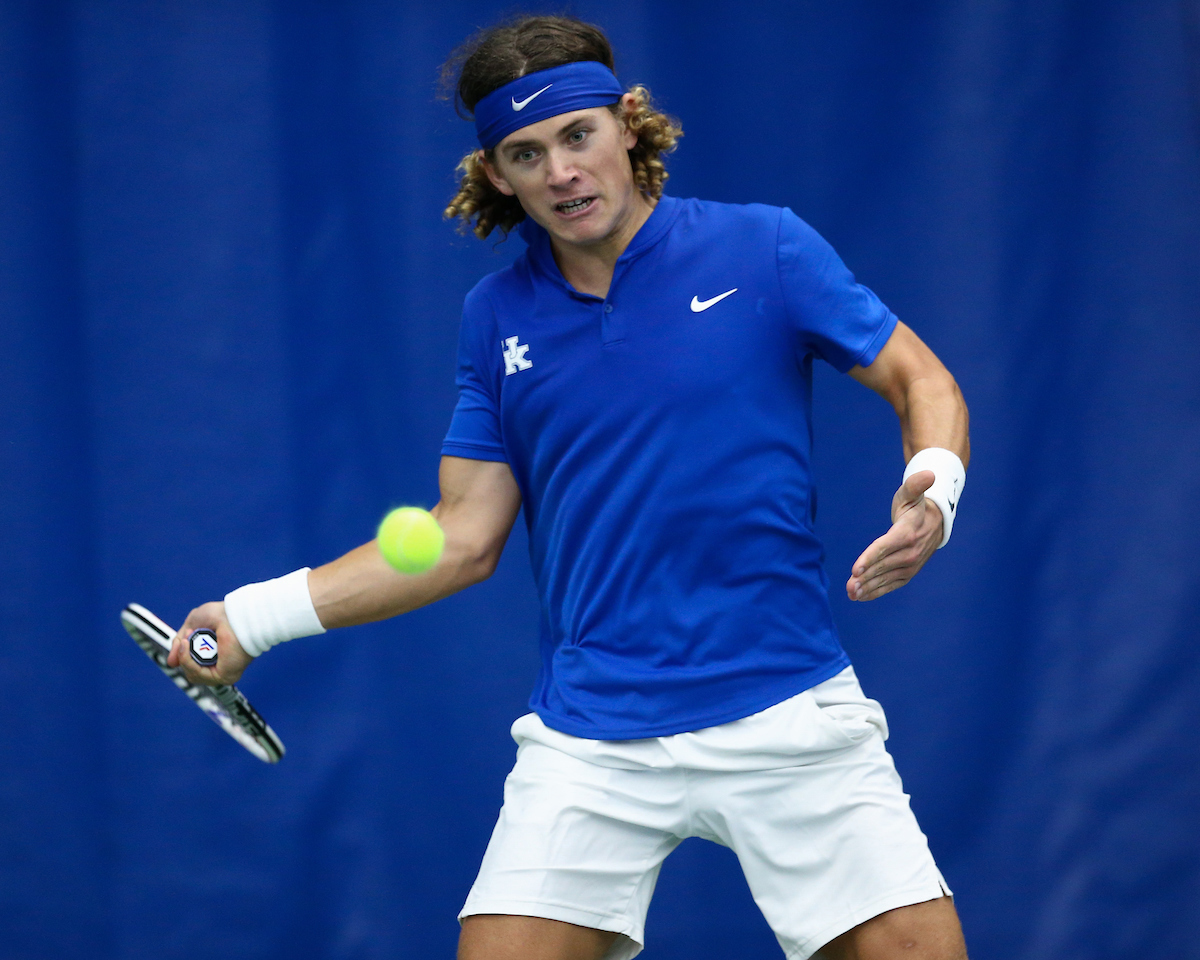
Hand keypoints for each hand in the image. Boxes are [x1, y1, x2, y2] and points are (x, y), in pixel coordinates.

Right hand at [166, 601, 252, 685]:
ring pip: (193, 675)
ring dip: (184, 658)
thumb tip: (171, 663)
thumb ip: (180, 644)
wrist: (235, 614)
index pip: (193, 664)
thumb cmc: (220, 615)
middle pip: (191, 671)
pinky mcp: (225, 675)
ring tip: (187, 641)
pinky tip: (187, 648)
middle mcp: (220, 665)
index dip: (183, 656)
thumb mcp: (192, 625)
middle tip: (186, 638)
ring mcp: (222, 672)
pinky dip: (188, 662)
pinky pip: (199, 674)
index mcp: (214, 655)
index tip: (181, 642)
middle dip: (184, 656)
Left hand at [846, 470, 942, 600]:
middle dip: (865, 577)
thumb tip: (929, 474)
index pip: (885, 547)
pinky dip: (876, 592)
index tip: (856, 569)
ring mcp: (910, 565)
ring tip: (851, 593)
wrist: (934, 523)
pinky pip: (891, 585)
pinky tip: (861, 597)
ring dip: (868, 588)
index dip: (870, 558)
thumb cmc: (915, 505)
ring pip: (885, 578)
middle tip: (849, 586)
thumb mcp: (912, 492)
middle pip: (883, 566)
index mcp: (907, 532)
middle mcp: (910, 552)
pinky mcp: (908, 573)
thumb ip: (915, 484)